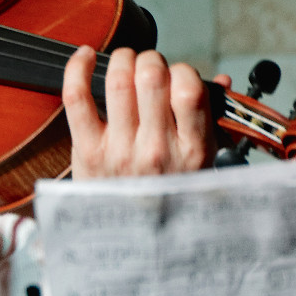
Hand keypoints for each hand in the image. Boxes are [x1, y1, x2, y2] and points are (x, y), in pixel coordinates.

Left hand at [61, 45, 228, 178]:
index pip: (190, 91)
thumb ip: (209, 120)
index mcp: (191, 150)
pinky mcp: (87, 150)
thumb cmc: (167, 192)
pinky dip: (77, 68)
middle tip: (148, 65)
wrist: (135, 240)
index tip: (177, 75)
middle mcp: (156, 148)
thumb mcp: (201, 164)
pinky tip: (85, 56)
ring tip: (124, 61)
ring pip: (118, 81)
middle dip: (150, 59)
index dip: (183, 70)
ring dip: (121, 59)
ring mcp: (119, 149)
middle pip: (151, 78)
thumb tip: (218, 81)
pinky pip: (77, 97)